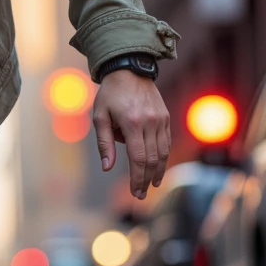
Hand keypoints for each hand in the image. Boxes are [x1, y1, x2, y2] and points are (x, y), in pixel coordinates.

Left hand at [92, 69, 169, 200]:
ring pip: (163, 152)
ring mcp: (161, 119)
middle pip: (152, 159)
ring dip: (158, 172)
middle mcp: (150, 122)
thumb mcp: (99, 116)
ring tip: (151, 185)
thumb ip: (104, 144)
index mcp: (132, 123)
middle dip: (146, 180)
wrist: (129, 70)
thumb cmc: (109, 95)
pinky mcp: (166, 117)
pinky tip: (158, 167)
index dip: (137, 179)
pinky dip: (163, 157)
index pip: (138, 159)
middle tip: (140, 195)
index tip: (134, 193)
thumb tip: (107, 168)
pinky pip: (166, 142)